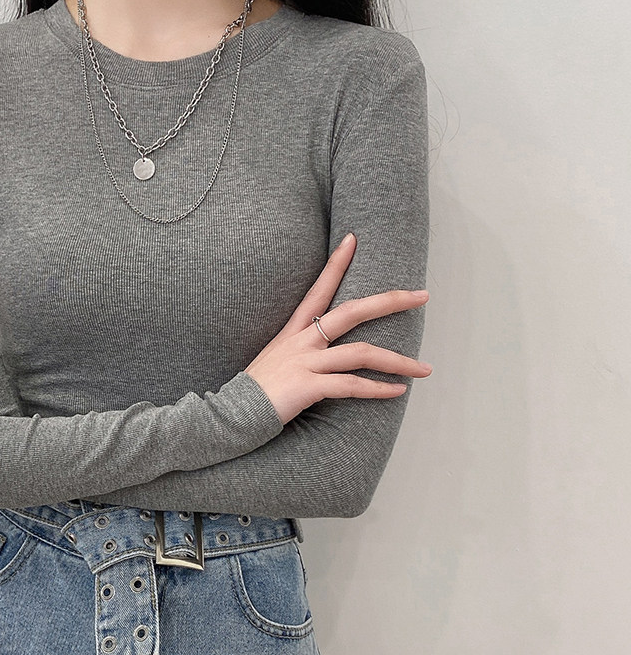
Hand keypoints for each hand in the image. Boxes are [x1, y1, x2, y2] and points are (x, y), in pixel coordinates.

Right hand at [244, 233, 432, 424]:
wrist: (230, 415)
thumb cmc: (256, 391)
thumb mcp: (276, 360)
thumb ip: (299, 351)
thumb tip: (324, 352)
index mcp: (293, 332)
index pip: (318, 290)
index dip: (336, 264)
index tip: (352, 239)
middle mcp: (302, 342)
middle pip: (352, 312)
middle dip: (390, 302)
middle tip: (422, 296)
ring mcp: (305, 363)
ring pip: (361, 353)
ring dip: (398, 361)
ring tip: (424, 369)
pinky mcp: (308, 387)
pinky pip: (351, 386)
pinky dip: (378, 390)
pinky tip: (398, 391)